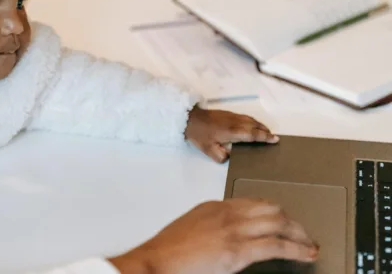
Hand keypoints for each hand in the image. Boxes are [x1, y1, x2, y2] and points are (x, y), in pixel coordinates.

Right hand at [108, 199, 318, 273]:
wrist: (156, 262)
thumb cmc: (167, 252)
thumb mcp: (191, 230)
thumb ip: (212, 229)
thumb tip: (229, 240)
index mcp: (214, 207)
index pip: (255, 203)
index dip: (275, 213)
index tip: (284, 222)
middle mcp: (227, 213)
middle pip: (271, 209)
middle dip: (292, 222)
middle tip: (303, 235)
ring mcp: (233, 230)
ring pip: (279, 223)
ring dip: (299, 234)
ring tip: (309, 245)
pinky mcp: (237, 250)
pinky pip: (277, 245)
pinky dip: (297, 249)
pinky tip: (306, 254)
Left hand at [184, 106, 278, 162]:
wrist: (190, 118)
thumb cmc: (199, 134)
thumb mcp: (209, 150)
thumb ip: (221, 156)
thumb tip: (230, 157)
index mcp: (233, 132)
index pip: (253, 134)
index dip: (265, 137)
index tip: (275, 139)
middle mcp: (236, 122)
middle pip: (255, 125)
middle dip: (265, 131)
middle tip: (274, 137)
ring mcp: (232, 116)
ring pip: (251, 120)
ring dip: (260, 125)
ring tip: (266, 131)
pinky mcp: (228, 113)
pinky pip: (245, 117)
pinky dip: (253, 121)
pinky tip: (253, 125)